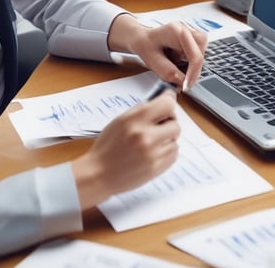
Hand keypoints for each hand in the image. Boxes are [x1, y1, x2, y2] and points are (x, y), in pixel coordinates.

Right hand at [71, 91, 179, 208]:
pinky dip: (166, 152)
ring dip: (167, 139)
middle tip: (158, 126)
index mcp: (135, 121)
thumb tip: (163, 101)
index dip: (169, 100)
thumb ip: (142, 111)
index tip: (169, 100)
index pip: (167, 105)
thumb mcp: (120, 121)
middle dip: (168, 123)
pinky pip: (173, 154)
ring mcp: (153, 154)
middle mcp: (146, 137)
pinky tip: (153, 152)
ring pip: (175, 140)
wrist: (99, 175)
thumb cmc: (107, 147)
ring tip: (152, 142)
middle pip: (175, 123)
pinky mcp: (157, 169)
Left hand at [108, 14, 206, 87]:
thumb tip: (183, 81)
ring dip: (190, 63)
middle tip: (181, 77)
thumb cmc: (144, 44)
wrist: (141, 37)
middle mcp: (186, 28)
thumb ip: (167, 71)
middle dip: (193, 68)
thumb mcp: (151, 60)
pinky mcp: (192, 38)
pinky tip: (175, 58)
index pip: (195, 55)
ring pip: (201, 53)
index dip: (193, 73)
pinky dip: (188, 60)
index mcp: (176, 31)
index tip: (187, 86)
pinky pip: (197, 52)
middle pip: (201, 52)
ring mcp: (190, 31)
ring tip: (172, 61)